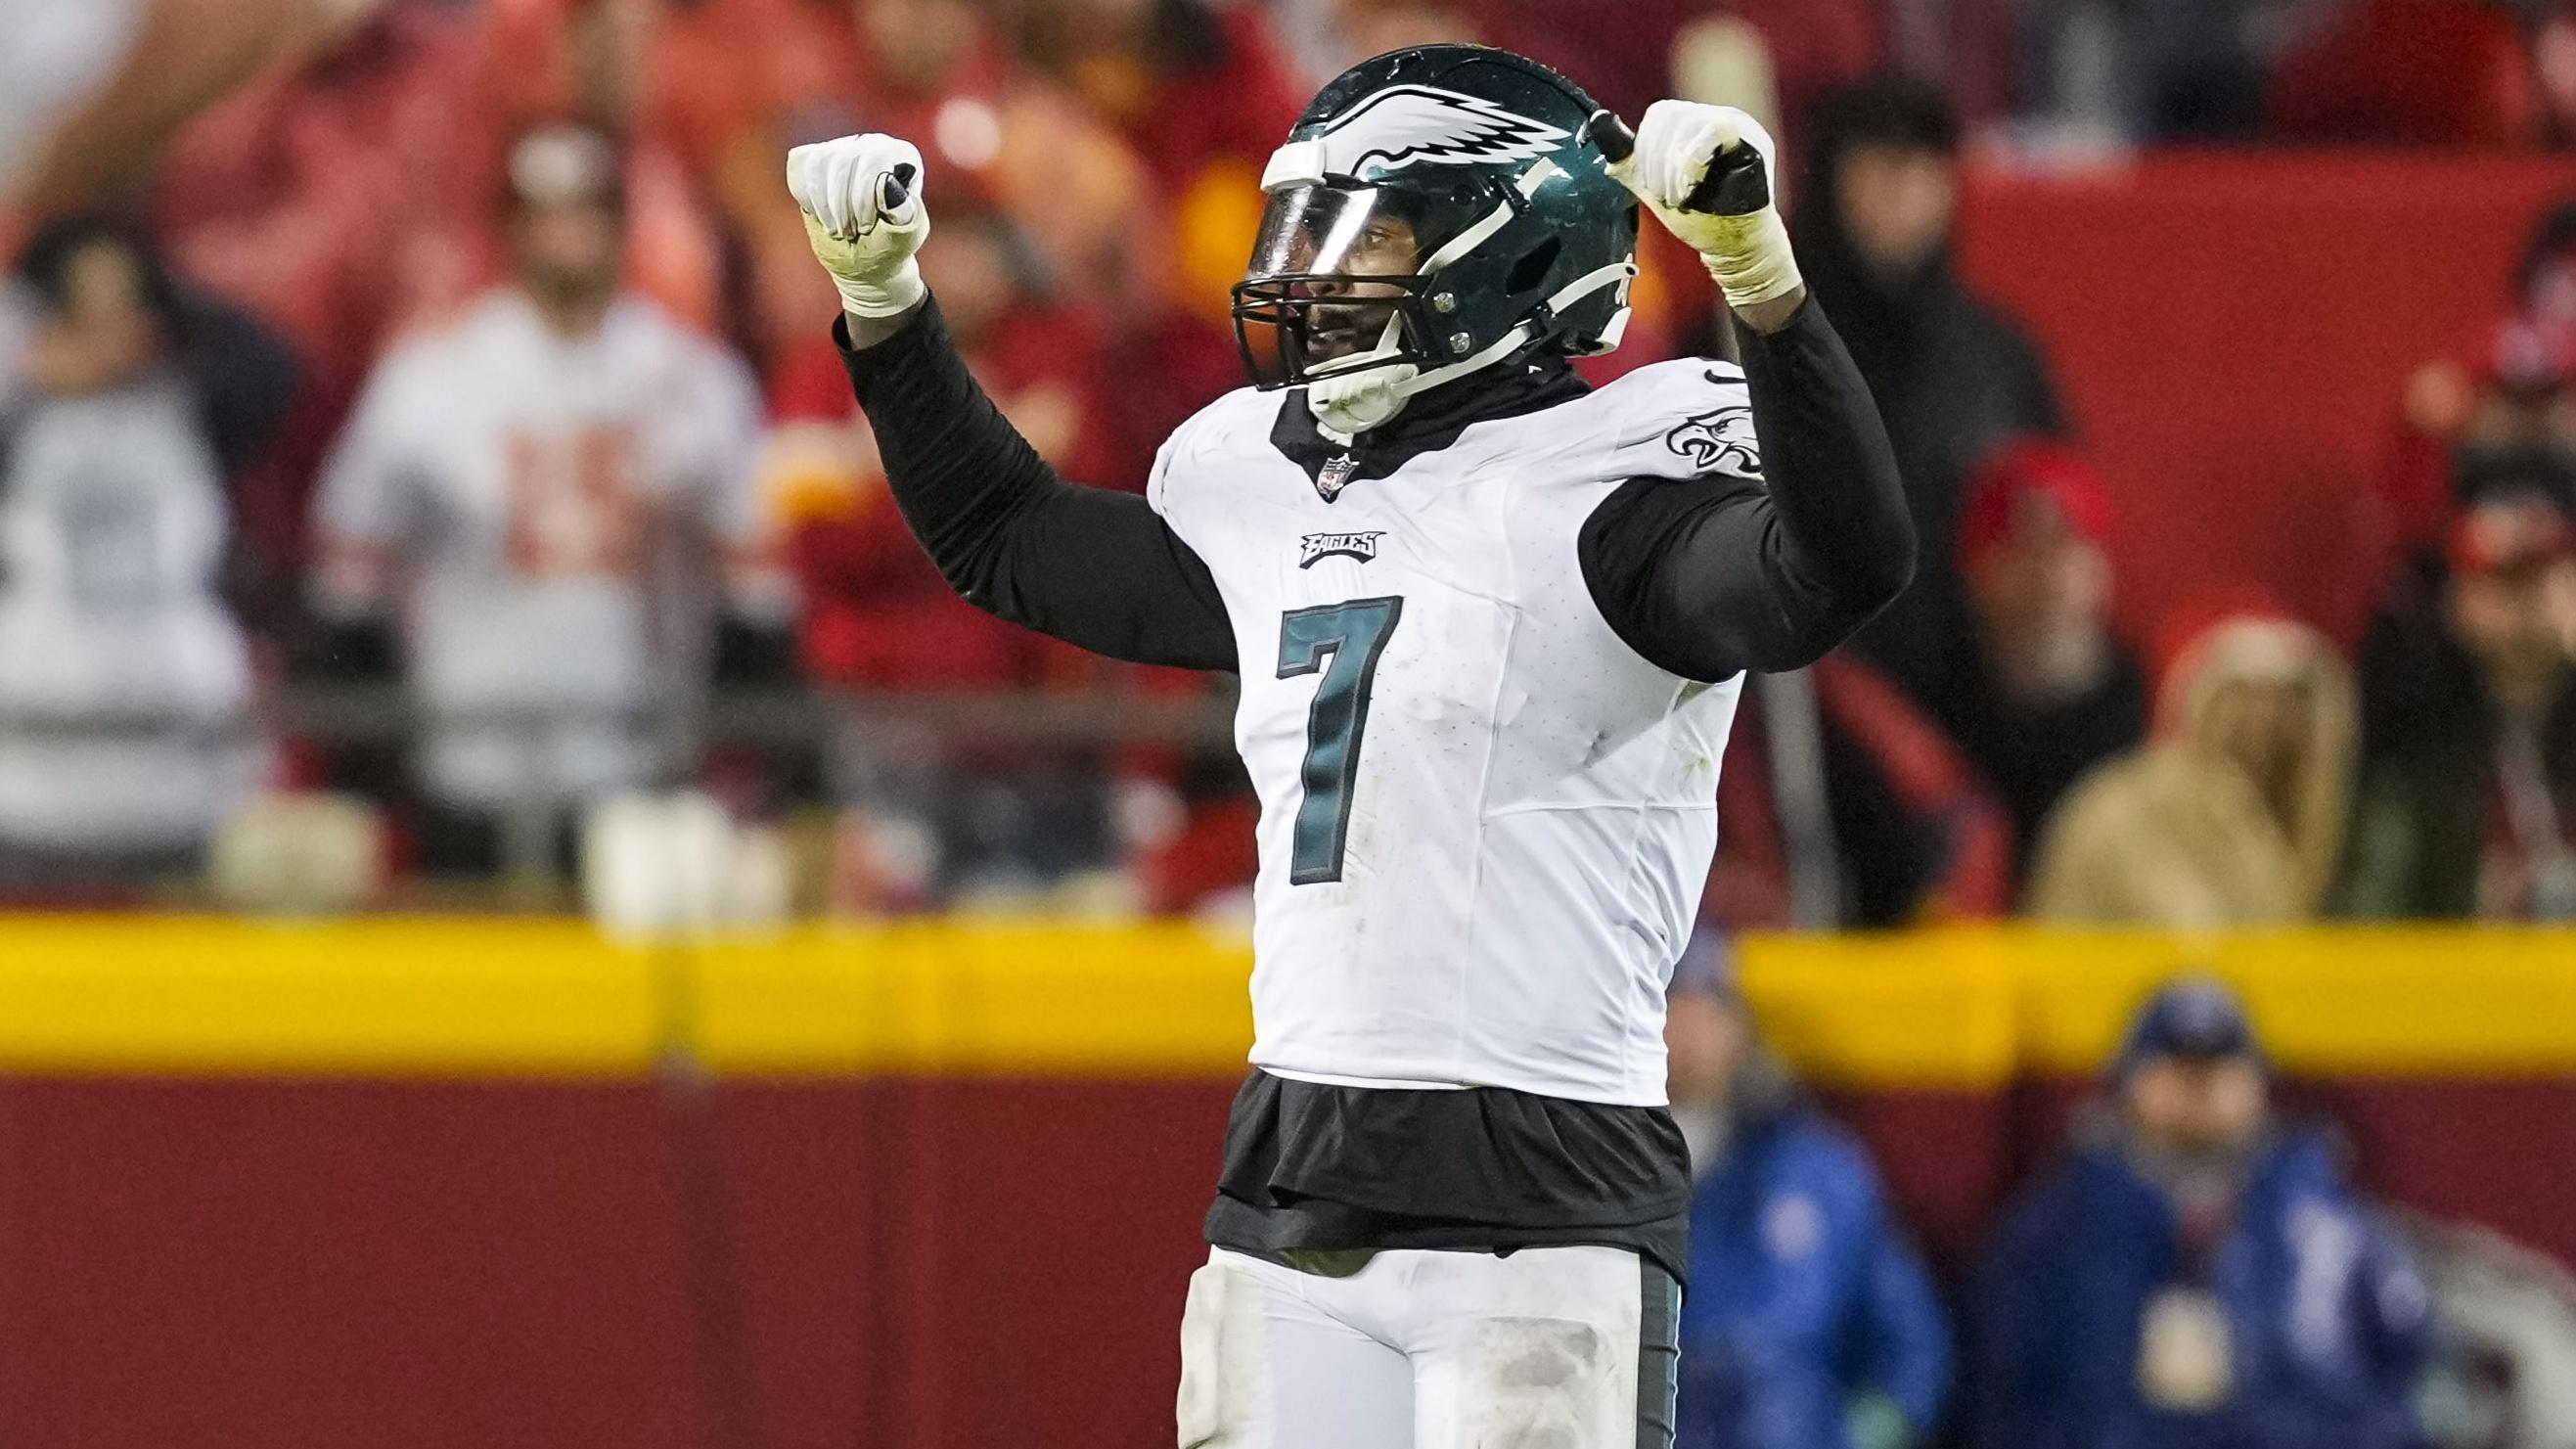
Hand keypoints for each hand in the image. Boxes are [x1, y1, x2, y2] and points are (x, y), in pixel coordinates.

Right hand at [786, 134, 930, 318]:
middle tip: (846, 235)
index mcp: (902, 155)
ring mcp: (845, 147)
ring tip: (834, 230)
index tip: (864, 229)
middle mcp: (873, 144)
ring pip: (819, 159)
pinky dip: (805, 195)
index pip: (874, 161)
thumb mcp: (904, 237)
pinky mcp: (819, 157)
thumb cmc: (891, 245)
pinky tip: (819, 216)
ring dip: (822, 202)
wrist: (869, 254)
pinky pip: (802, 164)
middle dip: (840, 204)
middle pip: (842, 159)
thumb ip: (902, 212)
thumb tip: (885, 182)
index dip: (863, 198)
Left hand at [1608, 100, 1801, 311]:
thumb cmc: (1701, 218)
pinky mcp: (1752, 141)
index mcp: (1696, 126)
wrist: (1735, 247)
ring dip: (1671, 166)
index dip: (1645, 146)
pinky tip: (1690, 190)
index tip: (1647, 183)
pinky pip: (1714, 130)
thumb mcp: (1656, 189)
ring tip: (1676, 198)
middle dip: (1654, 158)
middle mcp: (1718, 118)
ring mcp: (1738, 126)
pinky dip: (1692, 162)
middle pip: (1670, 114)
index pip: (1660, 114)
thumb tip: (1600, 131)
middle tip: (1659, 194)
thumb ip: (1631, 164)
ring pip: (1688, 122)